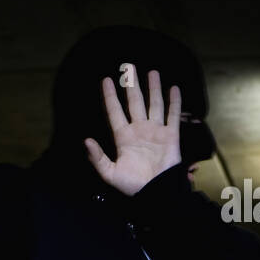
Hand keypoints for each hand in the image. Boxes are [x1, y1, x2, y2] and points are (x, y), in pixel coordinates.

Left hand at [83, 68, 181, 195]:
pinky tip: (173, 88)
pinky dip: (174, 102)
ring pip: (154, 104)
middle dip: (132, 85)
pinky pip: (172, 115)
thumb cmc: (132, 185)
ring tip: (152, 72)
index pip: (114, 112)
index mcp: (123, 137)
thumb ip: (97, 157)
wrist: (155, 192)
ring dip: (153, 88)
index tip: (106, 80)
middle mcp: (139, 130)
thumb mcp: (109, 173)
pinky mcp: (171, 135)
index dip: (110, 96)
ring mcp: (155, 131)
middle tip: (129, 67)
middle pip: (134, 102)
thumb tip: (85, 140)